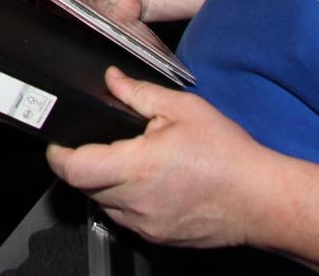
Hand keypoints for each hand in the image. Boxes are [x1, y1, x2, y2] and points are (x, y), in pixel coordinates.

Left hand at [47, 69, 271, 249]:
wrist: (261, 199)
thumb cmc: (228, 155)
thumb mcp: (183, 109)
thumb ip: (139, 93)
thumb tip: (111, 80)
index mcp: (136, 167)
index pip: (74, 169)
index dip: (58, 155)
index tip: (57, 143)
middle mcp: (135, 201)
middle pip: (85, 186)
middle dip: (83, 164)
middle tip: (98, 144)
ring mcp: (146, 224)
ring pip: (105, 204)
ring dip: (105, 184)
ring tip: (129, 162)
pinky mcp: (158, 237)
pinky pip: (127, 218)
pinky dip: (126, 201)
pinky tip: (148, 183)